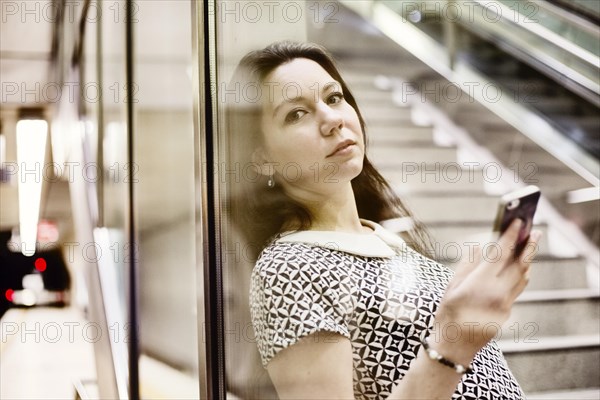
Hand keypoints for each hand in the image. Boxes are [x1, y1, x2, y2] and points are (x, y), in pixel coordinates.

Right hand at [432, 219, 541, 360]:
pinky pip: (518, 288)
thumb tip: (479, 247)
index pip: (500, 254)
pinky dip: (521, 274)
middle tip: (534, 230)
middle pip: (519, 264)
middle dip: (527, 246)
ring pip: (523, 276)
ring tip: (529, 245)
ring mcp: (505, 304)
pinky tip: (519, 266)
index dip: (509, 236)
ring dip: (527, 259)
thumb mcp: (452, 286)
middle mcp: (497, 293)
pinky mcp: (508, 311)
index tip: (516, 222)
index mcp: (480, 283)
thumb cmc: (447, 314)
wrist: (455, 345)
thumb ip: (468, 265)